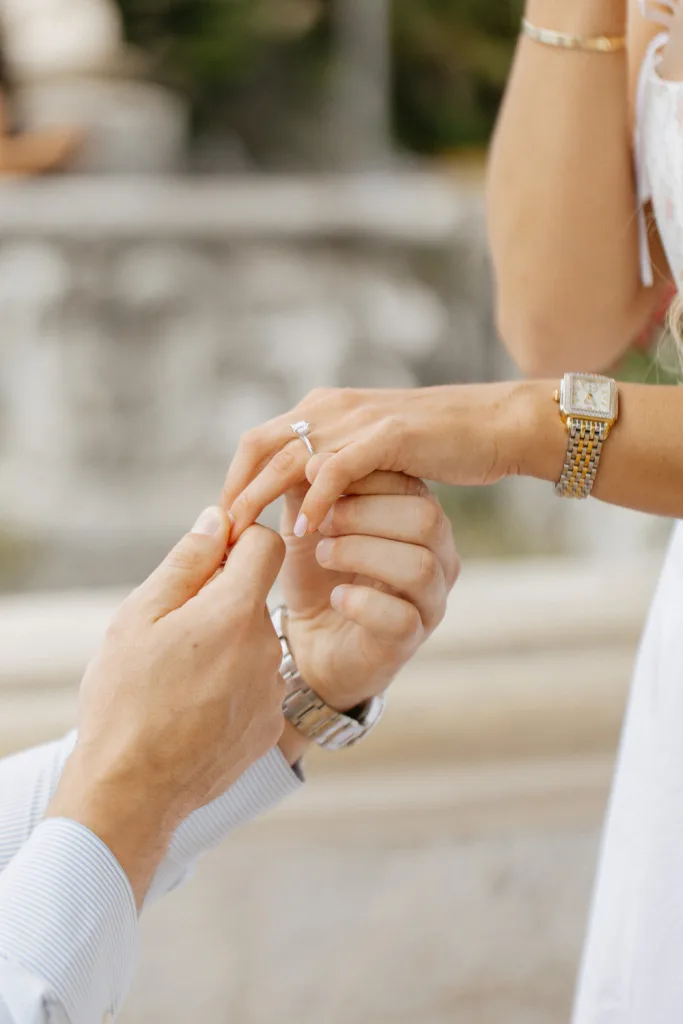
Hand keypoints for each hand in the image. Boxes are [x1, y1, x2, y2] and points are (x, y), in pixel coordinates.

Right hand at [49, 508, 284, 904]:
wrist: (133, 792)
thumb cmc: (127, 699)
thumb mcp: (140, 616)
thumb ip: (187, 562)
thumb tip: (218, 519)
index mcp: (237, 612)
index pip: (266, 544)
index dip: (236, 541)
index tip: (206, 560)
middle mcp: (269, 647)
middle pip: (253, 598)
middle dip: (218, 602)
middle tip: (170, 636)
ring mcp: (274, 690)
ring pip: (252, 643)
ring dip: (224, 647)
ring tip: (177, 679)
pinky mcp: (270, 724)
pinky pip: (255, 685)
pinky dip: (230, 686)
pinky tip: (192, 709)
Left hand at [223, 383, 526, 539]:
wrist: (493, 424)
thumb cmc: (436, 443)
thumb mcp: (371, 453)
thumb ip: (332, 467)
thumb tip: (293, 493)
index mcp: (325, 408)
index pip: (259, 440)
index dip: (235, 479)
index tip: (220, 521)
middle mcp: (333, 407)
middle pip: (260, 445)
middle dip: (236, 490)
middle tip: (217, 534)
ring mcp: (359, 420)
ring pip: (290, 456)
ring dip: (262, 497)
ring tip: (243, 535)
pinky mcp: (388, 436)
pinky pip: (338, 469)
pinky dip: (316, 499)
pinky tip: (306, 531)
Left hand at [277, 459, 459, 752]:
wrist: (312, 642)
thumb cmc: (317, 575)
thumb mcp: (311, 525)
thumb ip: (314, 491)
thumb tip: (311, 454)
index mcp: (418, 519)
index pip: (410, 484)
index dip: (362, 478)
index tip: (316, 481)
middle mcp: (437, 556)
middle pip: (426, 517)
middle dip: (364, 513)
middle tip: (320, 523)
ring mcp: (430, 600)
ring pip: (418, 565)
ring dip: (360, 552)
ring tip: (323, 554)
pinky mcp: (411, 639)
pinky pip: (400, 617)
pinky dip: (361, 601)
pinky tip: (336, 596)